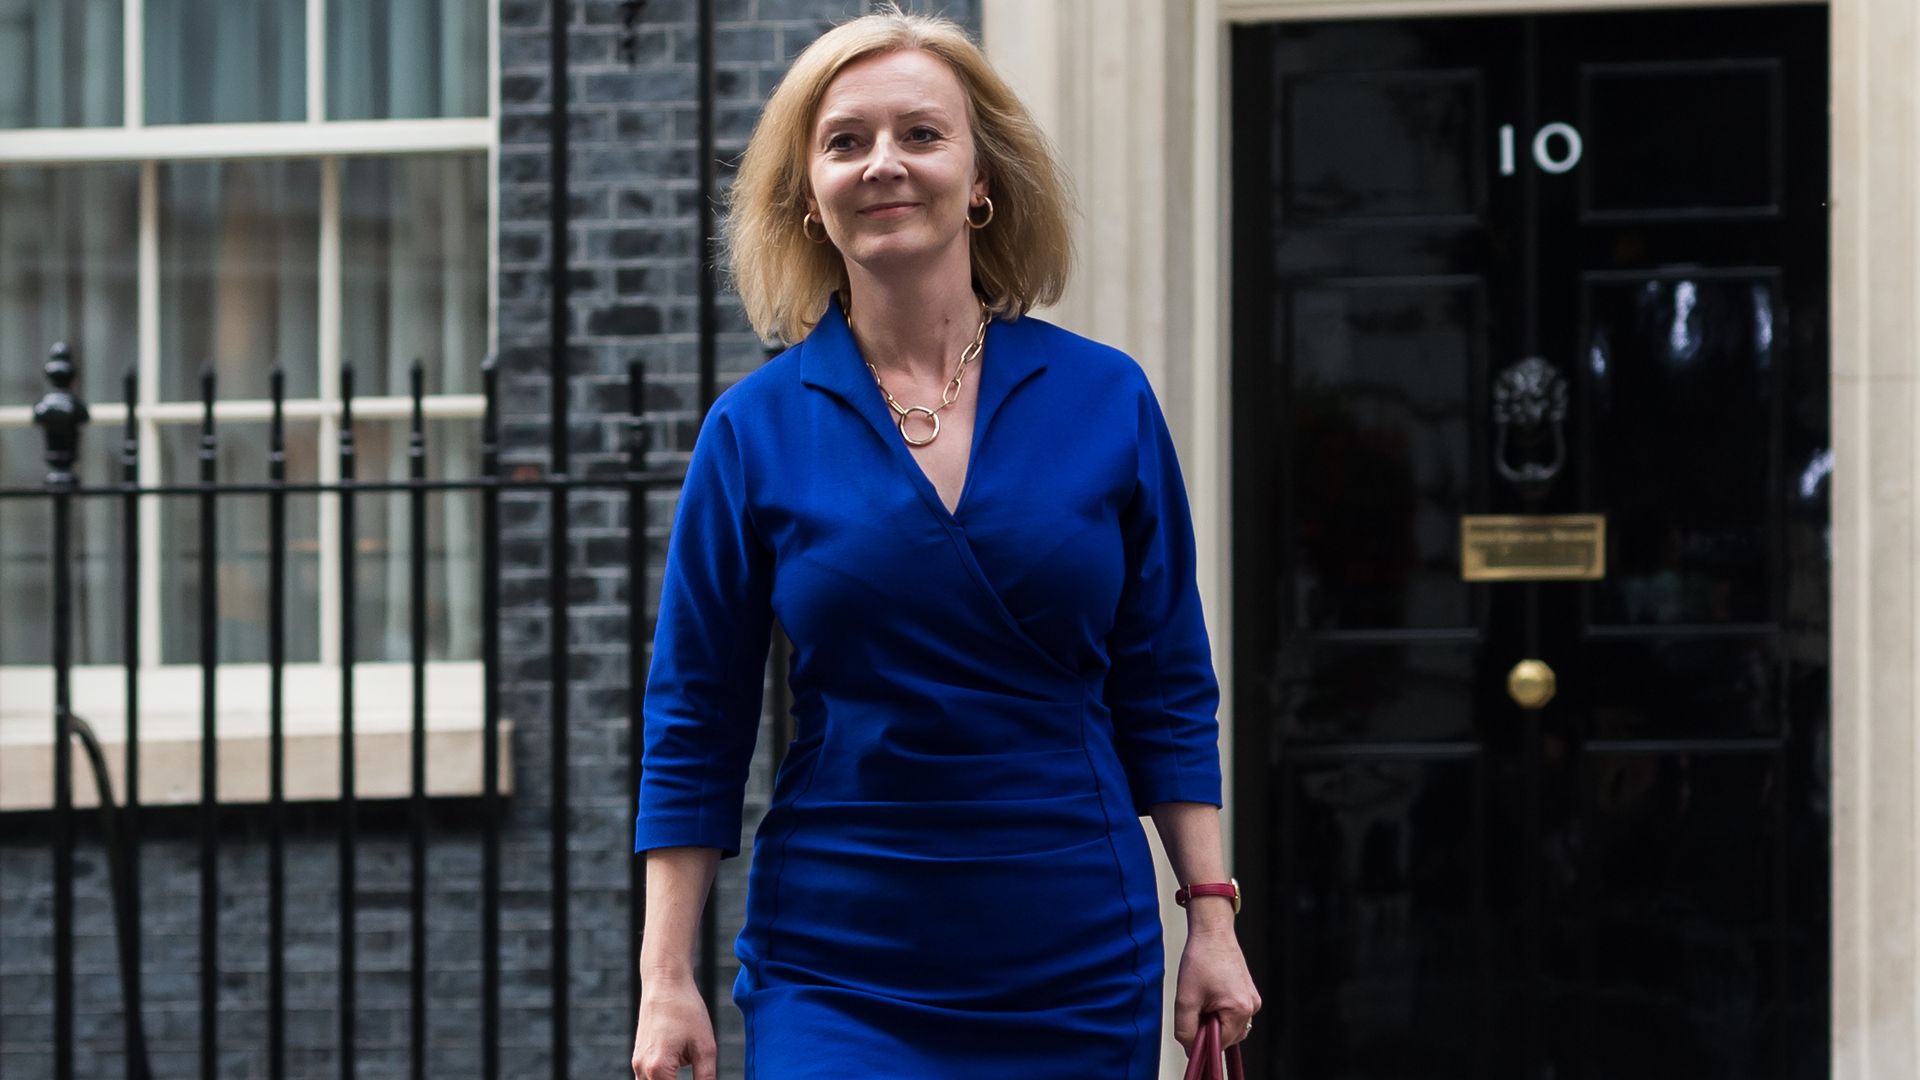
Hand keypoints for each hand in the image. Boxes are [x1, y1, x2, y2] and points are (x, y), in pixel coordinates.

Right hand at [631, 976, 715, 1079]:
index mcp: (659, 1070)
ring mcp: (637, 1065)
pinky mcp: (638, 1058)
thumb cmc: (686, 1010)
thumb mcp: (705, 1047)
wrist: (665, 983)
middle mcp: (642, 1070)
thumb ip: (706, 1078)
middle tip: (697, 1075)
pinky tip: (675, 1075)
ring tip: (688, 1073)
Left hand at [1172, 907, 1261, 1053]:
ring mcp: (1253, 1000)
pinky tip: (1209, 995)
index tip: (1190, 1022)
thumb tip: (1191, 1050)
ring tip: (1202, 998)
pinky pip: (1234, 1015)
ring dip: (1213, 1021)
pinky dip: (1220, 1012)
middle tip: (1194, 1007)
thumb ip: (1186, 1030)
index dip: (1201, 1039)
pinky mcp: (1249, 994)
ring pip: (1230, 1027)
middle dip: (1208, 1029)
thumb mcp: (1185, 999)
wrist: (1212, 932)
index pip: (1220, 1043)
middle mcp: (1252, 1007)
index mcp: (1240, 1010)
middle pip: (1227, 1037)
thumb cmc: (1200, 960)